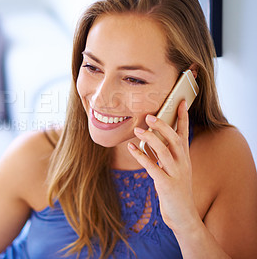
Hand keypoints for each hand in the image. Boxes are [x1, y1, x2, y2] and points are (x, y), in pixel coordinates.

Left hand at [127, 100, 199, 234]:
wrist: (183, 215)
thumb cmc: (175, 189)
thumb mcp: (171, 169)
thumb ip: (160, 155)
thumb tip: (145, 140)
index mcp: (184, 157)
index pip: (185, 133)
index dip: (183, 117)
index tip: (181, 101)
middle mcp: (183, 163)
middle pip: (175, 139)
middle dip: (163, 125)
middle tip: (150, 116)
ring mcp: (176, 173)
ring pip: (165, 151)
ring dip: (150, 139)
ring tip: (138, 130)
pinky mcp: (166, 184)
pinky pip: (152, 167)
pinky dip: (141, 156)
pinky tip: (131, 148)